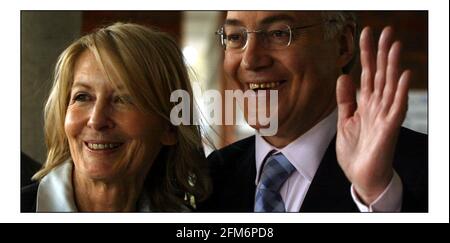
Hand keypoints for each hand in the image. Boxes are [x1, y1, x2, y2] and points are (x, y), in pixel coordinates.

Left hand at [335, 26, 409, 204]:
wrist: (361, 177)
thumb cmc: (356, 151)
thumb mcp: (345, 121)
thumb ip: (345, 100)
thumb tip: (343, 76)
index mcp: (366, 104)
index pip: (367, 74)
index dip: (366, 54)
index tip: (366, 34)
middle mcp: (377, 106)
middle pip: (380, 74)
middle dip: (382, 53)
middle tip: (386, 30)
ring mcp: (385, 116)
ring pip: (390, 86)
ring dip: (393, 65)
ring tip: (395, 45)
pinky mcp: (389, 129)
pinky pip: (397, 108)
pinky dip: (400, 91)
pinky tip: (403, 75)